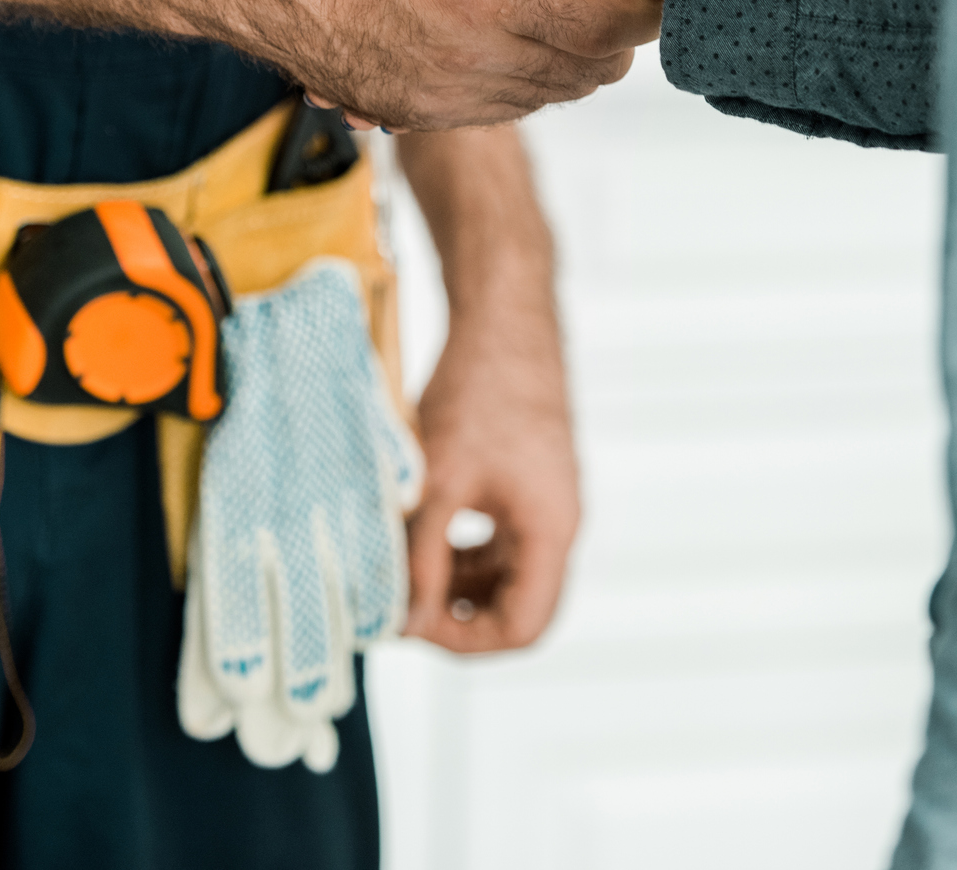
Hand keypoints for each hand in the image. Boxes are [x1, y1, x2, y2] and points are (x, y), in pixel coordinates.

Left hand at [403, 312, 577, 651]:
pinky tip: (418, 532)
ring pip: (503, 574)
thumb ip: (422, 556)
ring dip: (453, 582)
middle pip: (516, 606)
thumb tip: (401, 618)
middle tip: (397, 603)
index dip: (463, 641)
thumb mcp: (438, 483)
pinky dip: (459, 548)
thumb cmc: (479, 389)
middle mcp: (559, 523)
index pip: (522, 627)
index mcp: (551, 531)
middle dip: (455, 614)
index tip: (409, 623)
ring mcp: (545, 502)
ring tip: (399, 568)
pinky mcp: (527, 482)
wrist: (504, 316)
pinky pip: (498, 539)